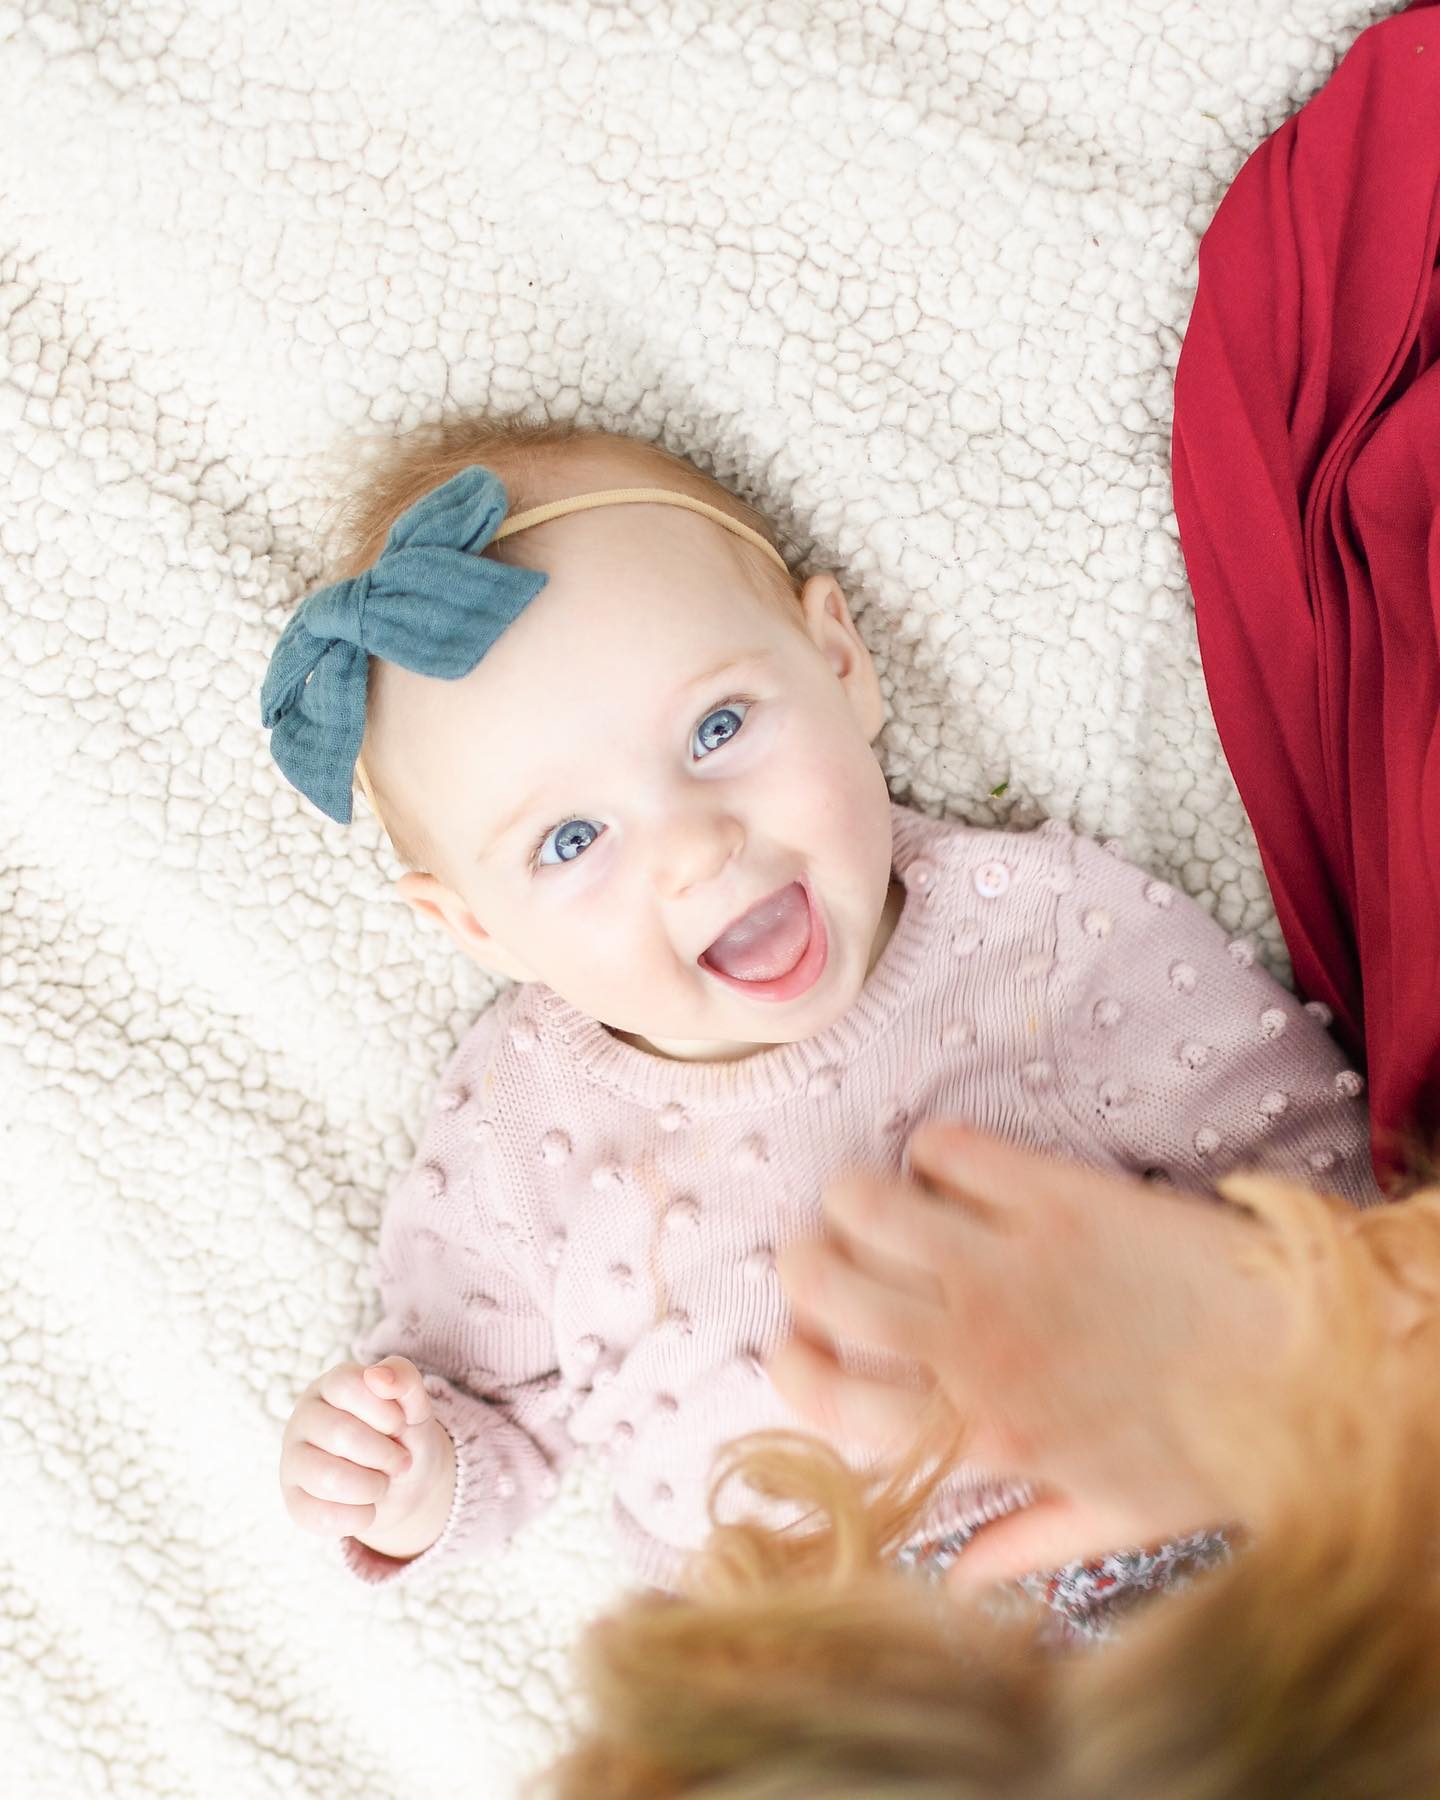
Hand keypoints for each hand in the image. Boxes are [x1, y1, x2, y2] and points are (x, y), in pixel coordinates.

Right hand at [279, 1355, 455, 1556]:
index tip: (400, 1424)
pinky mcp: (293, 1501)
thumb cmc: (402, 1435)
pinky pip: (321, 1516)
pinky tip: (368, 1506)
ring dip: (372, 1487)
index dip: (384, 1410)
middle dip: (384, 1454)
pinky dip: (359, 1516)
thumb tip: (378, 1376)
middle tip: (401, 1462)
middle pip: (340, 1434)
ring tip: (382, 1483)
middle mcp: (303, 1419)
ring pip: (327, 1478)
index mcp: (330, 1386)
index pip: (347, 1385)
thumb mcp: (415, 1405)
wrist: (402, 1484)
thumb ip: (405, 1379)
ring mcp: (292, 1460)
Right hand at [768, 1125, 1281, 1580]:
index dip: (790, 1366)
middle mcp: (976, 1343)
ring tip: (878, 1207)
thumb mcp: (1119, 1517)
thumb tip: (950, 1586)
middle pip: (822, 1283)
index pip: (829, 1400)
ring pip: (863, 1203)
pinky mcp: (1054, 1192)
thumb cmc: (1221, 1447)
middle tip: (828, 1261)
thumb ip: (1022, 1544)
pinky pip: (946, 1147)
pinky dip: (931, 1151)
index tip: (800, 1347)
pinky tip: (955, 1172)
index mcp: (982, 1431)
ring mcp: (1011, 1259)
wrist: (1313, 1359)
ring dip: (853, 1201)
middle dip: (804, 1266)